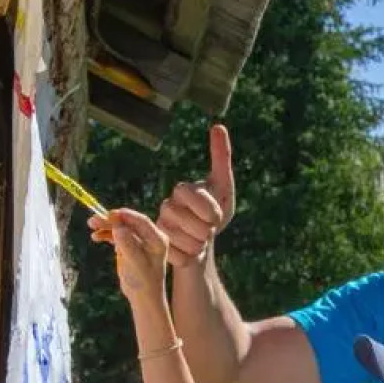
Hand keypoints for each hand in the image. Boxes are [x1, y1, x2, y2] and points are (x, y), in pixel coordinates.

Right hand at [92, 209, 168, 306]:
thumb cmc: (143, 282)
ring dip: (106, 226)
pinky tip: (96, 237)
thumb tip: (118, 227)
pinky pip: (117, 235)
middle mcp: (150, 237)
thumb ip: (128, 245)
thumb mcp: (136, 264)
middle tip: (93, 220)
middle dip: (111, 221)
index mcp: (157, 240)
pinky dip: (106, 235)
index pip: (141, 222)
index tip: (109, 215)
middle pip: (128, 223)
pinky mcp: (129, 246)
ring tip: (91, 226)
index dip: (125, 216)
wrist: (143, 297)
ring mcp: (139, 241)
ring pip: (121, 228)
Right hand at [158, 124, 235, 266]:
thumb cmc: (215, 212)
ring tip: (202, 241)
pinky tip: (193, 252)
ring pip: (179, 238)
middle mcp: (167, 206)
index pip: (192, 196)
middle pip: (184, 219)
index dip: (209, 209)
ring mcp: (160, 226)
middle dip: (205, 229)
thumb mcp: (223, 185)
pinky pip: (176, 255)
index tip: (218, 217)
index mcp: (182, 190)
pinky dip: (190, 257)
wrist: (205, 242)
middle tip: (210, 231)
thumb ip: (221, 157)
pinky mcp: (160, 247)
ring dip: (198, 244)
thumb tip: (218, 125)